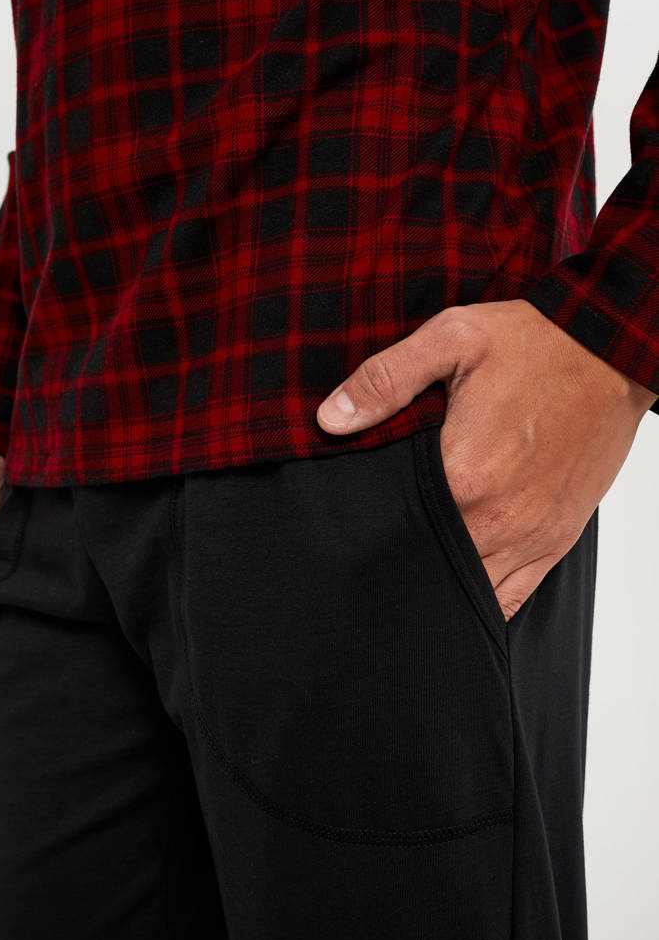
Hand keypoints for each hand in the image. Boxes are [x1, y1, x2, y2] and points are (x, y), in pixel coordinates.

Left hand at [316, 300, 657, 620]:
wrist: (609, 352)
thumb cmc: (534, 343)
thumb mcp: (452, 338)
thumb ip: (386, 380)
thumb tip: (330, 418)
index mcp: (463, 473)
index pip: (394, 528)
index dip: (368, 529)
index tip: (352, 524)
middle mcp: (498, 518)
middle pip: (428, 564)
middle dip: (398, 561)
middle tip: (374, 550)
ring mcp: (530, 536)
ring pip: (469, 590)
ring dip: (438, 585)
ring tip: (410, 571)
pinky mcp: (556, 540)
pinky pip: (514, 598)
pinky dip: (483, 601)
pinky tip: (456, 588)